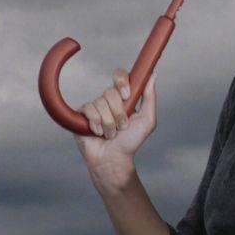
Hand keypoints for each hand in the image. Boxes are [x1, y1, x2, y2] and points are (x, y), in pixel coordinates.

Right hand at [73, 68, 156, 186]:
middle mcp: (107, 100)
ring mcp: (94, 107)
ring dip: (108, 123)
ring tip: (110, 134)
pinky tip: (97, 133)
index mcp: (122, 98)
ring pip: (100, 103)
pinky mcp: (81, 114)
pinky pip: (88, 109)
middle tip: (122, 126)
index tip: (126, 95)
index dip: (121, 81)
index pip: (119, 76)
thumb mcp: (147, 120)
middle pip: (110, 91)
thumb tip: (153, 75)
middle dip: (118, 113)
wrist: (114, 159)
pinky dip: (96, 123)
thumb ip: (150, 97)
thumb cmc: (130, 142)